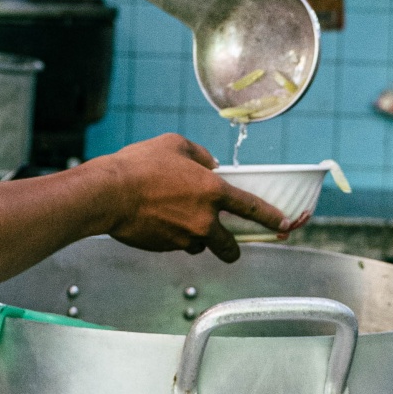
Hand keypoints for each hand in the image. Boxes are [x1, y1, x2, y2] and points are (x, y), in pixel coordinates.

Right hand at [100, 133, 289, 262]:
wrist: (108, 194)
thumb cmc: (139, 165)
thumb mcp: (174, 145)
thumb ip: (199, 155)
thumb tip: (210, 165)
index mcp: (212, 191)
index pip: (252, 208)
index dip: (271, 218)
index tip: (284, 225)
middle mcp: (204, 219)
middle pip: (230, 246)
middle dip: (232, 248)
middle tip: (228, 245)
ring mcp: (185, 237)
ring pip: (200, 245)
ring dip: (195, 237)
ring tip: (173, 218)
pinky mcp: (166, 248)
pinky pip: (177, 245)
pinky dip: (173, 236)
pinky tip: (155, 220)